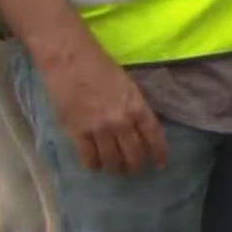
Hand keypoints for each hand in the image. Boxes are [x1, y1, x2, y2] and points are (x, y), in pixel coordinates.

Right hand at [37, 44, 167, 173]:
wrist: (71, 61)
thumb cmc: (101, 68)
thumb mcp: (128, 86)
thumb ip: (136, 108)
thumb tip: (141, 127)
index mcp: (137, 107)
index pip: (154, 136)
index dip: (159, 153)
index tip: (160, 164)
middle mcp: (121, 121)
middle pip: (133, 153)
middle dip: (136, 166)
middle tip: (135, 170)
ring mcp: (99, 129)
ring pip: (112, 160)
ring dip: (115, 168)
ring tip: (116, 169)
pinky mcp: (77, 132)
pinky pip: (89, 157)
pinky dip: (94, 165)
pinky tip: (95, 165)